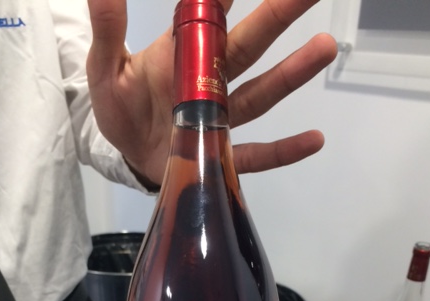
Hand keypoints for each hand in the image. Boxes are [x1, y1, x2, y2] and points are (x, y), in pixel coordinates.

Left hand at [86, 0, 336, 185]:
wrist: (128, 157)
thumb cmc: (120, 109)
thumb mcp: (105, 69)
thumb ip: (107, 30)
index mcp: (183, 55)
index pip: (211, 16)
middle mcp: (210, 82)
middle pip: (250, 46)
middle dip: (279, 16)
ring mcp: (220, 120)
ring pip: (260, 94)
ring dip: (291, 74)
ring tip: (324, 47)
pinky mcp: (222, 156)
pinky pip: (256, 154)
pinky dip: (285, 150)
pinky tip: (315, 139)